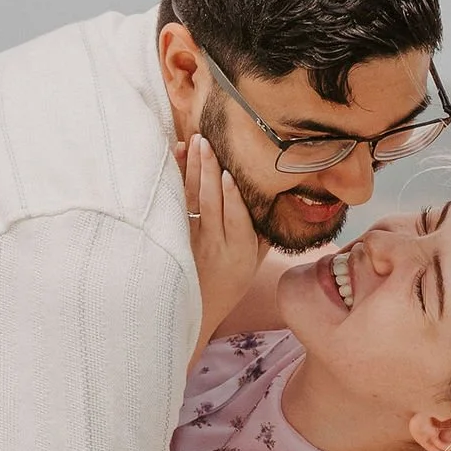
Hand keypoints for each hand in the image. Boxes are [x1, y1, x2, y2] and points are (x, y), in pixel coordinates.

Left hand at [177, 133, 262, 350]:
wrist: (197, 309)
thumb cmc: (232, 281)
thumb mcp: (255, 263)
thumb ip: (264, 233)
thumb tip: (276, 196)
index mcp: (240, 252)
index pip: (236, 220)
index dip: (232, 196)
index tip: (228, 173)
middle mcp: (215, 245)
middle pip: (211, 203)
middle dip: (208, 169)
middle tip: (207, 141)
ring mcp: (191, 241)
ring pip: (192, 200)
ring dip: (192, 168)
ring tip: (195, 141)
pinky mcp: (174, 236)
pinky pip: (176, 203)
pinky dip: (176, 178)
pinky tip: (177, 156)